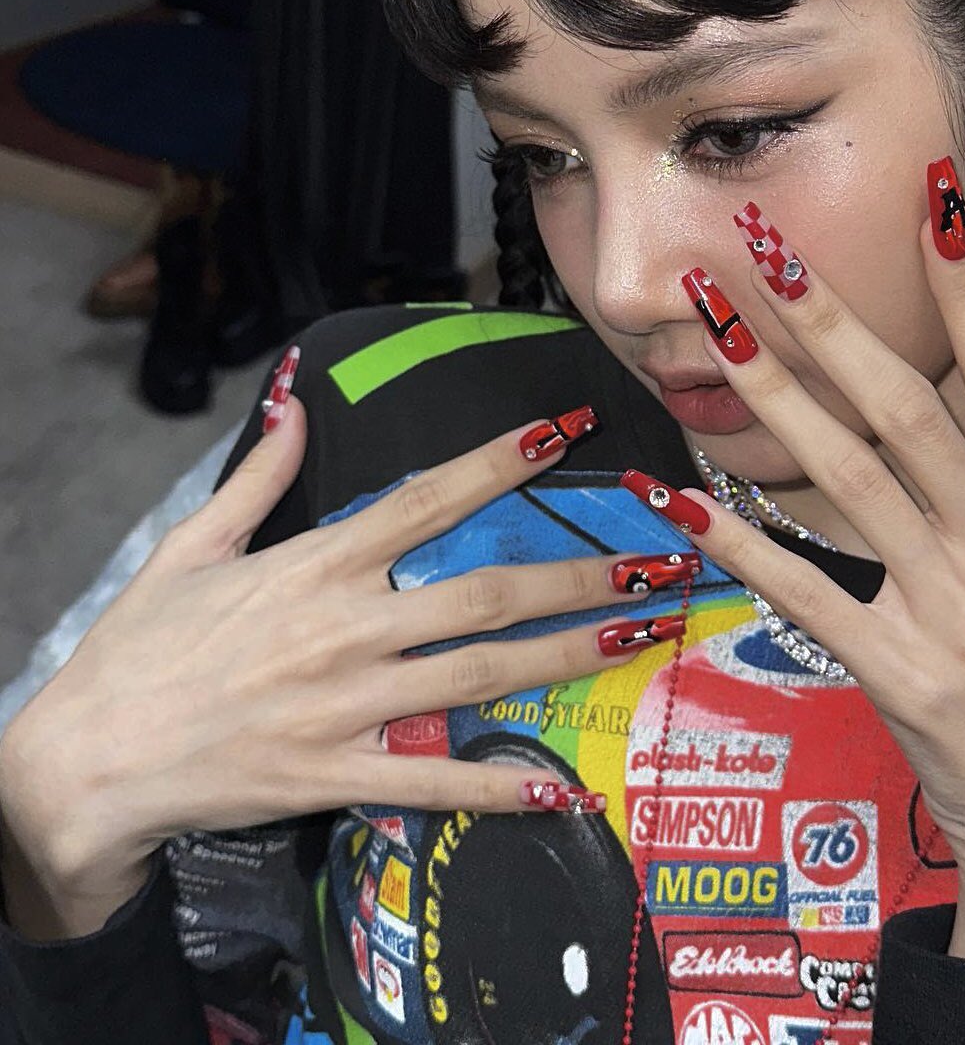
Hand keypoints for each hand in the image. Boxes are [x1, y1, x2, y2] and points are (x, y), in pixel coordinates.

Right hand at [0, 387, 690, 937]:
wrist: (86, 761)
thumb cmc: (140, 649)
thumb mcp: (190, 544)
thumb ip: (259, 472)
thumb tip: (298, 396)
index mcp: (315, 564)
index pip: (426, 499)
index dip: (500, 459)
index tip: (565, 427)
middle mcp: (345, 630)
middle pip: (484, 592)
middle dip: (578, 571)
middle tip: (657, 559)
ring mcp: (345, 708)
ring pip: (480, 677)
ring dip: (569, 655)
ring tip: (642, 636)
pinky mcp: (335, 778)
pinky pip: (430, 784)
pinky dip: (495, 788)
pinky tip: (561, 790)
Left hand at [629, 179, 964, 966]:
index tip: (926, 197)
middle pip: (908, 409)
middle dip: (831, 319)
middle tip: (763, 247)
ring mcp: (955, 608)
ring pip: (849, 477)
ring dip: (773, 394)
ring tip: (712, 329)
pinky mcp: (900, 669)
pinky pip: (804, 586)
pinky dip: (739, 537)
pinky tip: (677, 493)